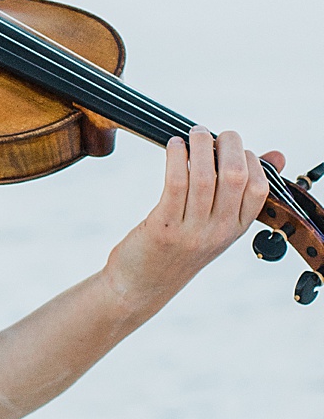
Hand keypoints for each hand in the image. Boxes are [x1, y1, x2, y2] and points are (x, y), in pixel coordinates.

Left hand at [108, 128, 282, 310]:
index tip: (230, 146)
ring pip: (205, 176)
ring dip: (198, 145)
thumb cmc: (179, 247)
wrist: (141, 285)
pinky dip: (176, 156)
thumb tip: (276, 155)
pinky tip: (173, 145)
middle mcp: (219, 231)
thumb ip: (241, 191)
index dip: (248, 158)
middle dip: (226, 143)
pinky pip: (176, 183)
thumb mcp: (217, 224)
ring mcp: (193, 231)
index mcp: (236, 229)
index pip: (259, 188)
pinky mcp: (164, 227)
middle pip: (235, 176)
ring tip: (191, 134)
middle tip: (208, 133)